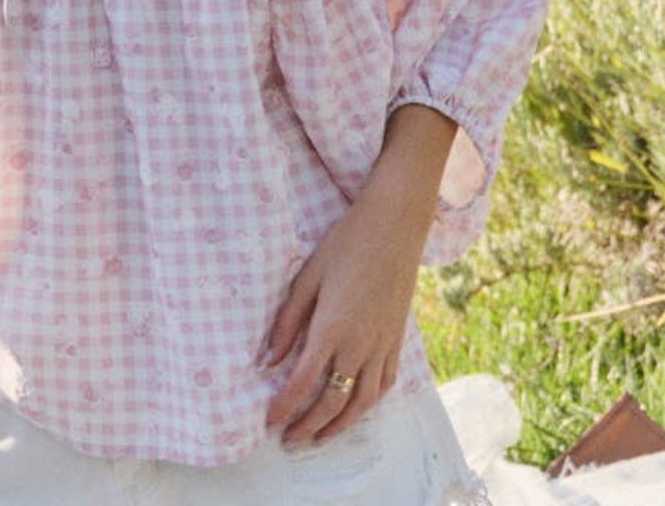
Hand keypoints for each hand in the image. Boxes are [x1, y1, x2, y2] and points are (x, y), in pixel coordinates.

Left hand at [260, 190, 426, 446]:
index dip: (283, 407)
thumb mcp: (307, 276)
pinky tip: (356, 408)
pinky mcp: (398, 339)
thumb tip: (268, 360)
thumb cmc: (346, 244)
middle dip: (308, 426)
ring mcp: (383, 345)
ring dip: (339, 425)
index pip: (303, 383)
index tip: (268, 422)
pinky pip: (384, 384)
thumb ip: (287, 322)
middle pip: (332, 401)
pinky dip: (368, 404)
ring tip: (319, 437)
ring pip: (362, 402)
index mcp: (332, 328)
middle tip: (289, 440)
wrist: (394, 226)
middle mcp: (360, 345)